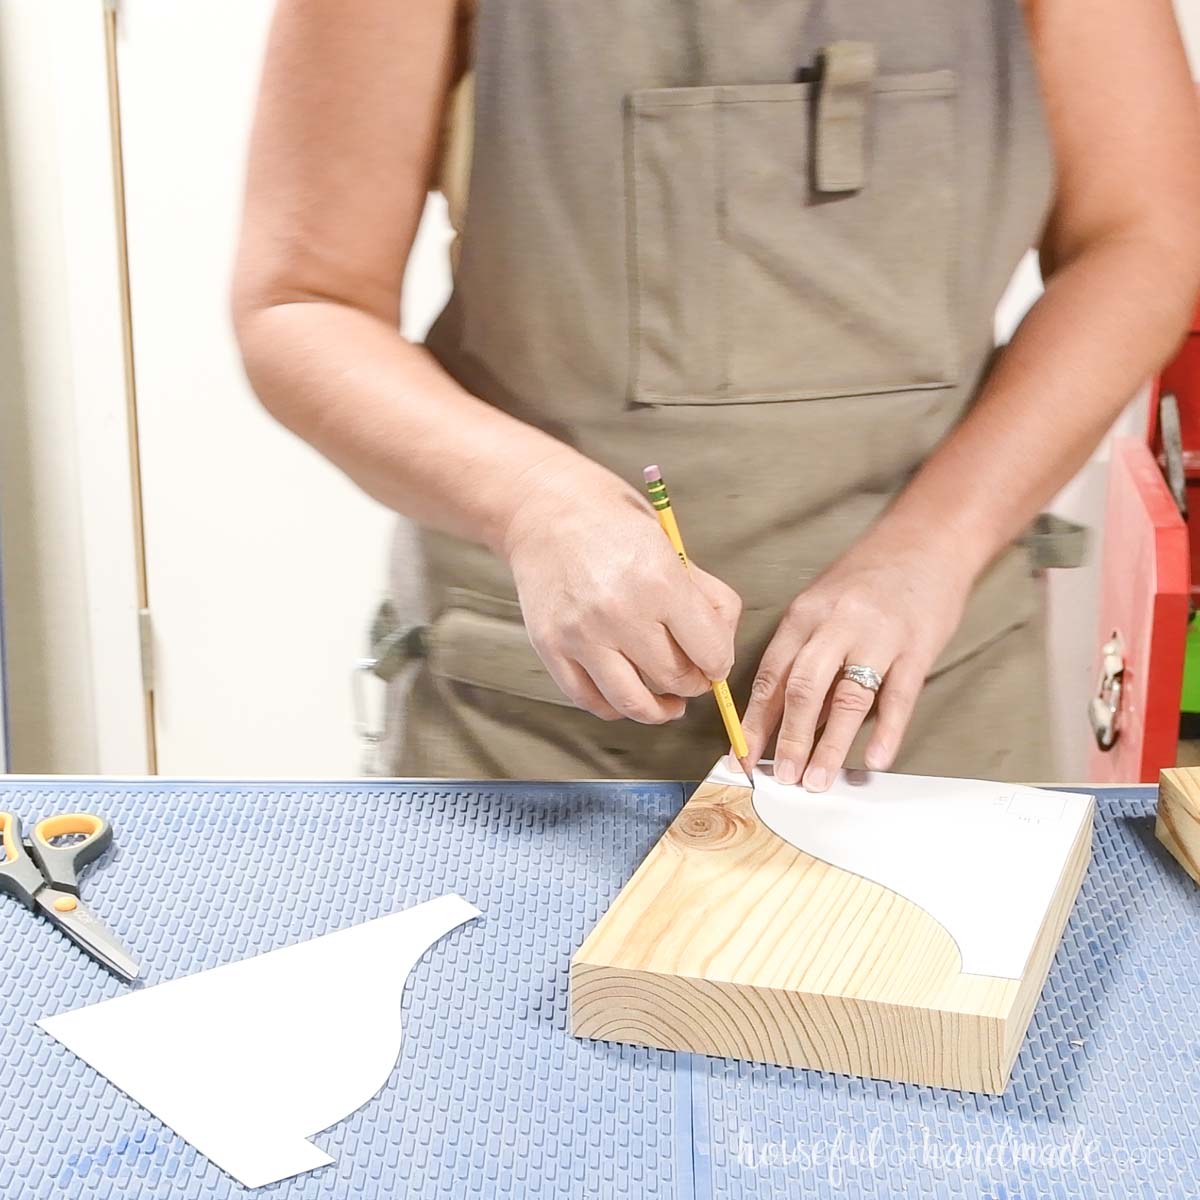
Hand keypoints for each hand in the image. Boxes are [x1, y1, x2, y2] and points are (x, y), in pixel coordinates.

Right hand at [502, 459, 741, 722]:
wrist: (543, 507)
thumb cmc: (611, 520)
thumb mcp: (671, 544)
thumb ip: (704, 595)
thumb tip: (721, 645)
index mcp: (659, 582)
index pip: (710, 653)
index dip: (720, 664)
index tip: (716, 663)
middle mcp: (619, 613)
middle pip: (675, 679)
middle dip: (693, 684)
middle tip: (693, 676)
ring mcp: (580, 635)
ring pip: (633, 702)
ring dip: (659, 709)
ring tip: (669, 703)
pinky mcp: (550, 647)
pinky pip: (589, 699)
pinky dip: (616, 707)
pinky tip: (629, 695)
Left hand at [741, 538, 973, 788]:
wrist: (928, 540)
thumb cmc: (868, 577)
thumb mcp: (823, 603)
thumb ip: (806, 654)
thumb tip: (792, 717)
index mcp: (805, 614)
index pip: (771, 674)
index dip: (755, 719)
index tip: (744, 756)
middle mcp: (837, 624)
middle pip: (803, 688)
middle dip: (788, 738)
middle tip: (782, 778)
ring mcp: (878, 636)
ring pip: (848, 698)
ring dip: (830, 745)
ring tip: (817, 781)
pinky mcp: (917, 647)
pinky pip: (899, 696)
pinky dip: (886, 731)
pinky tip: (874, 760)